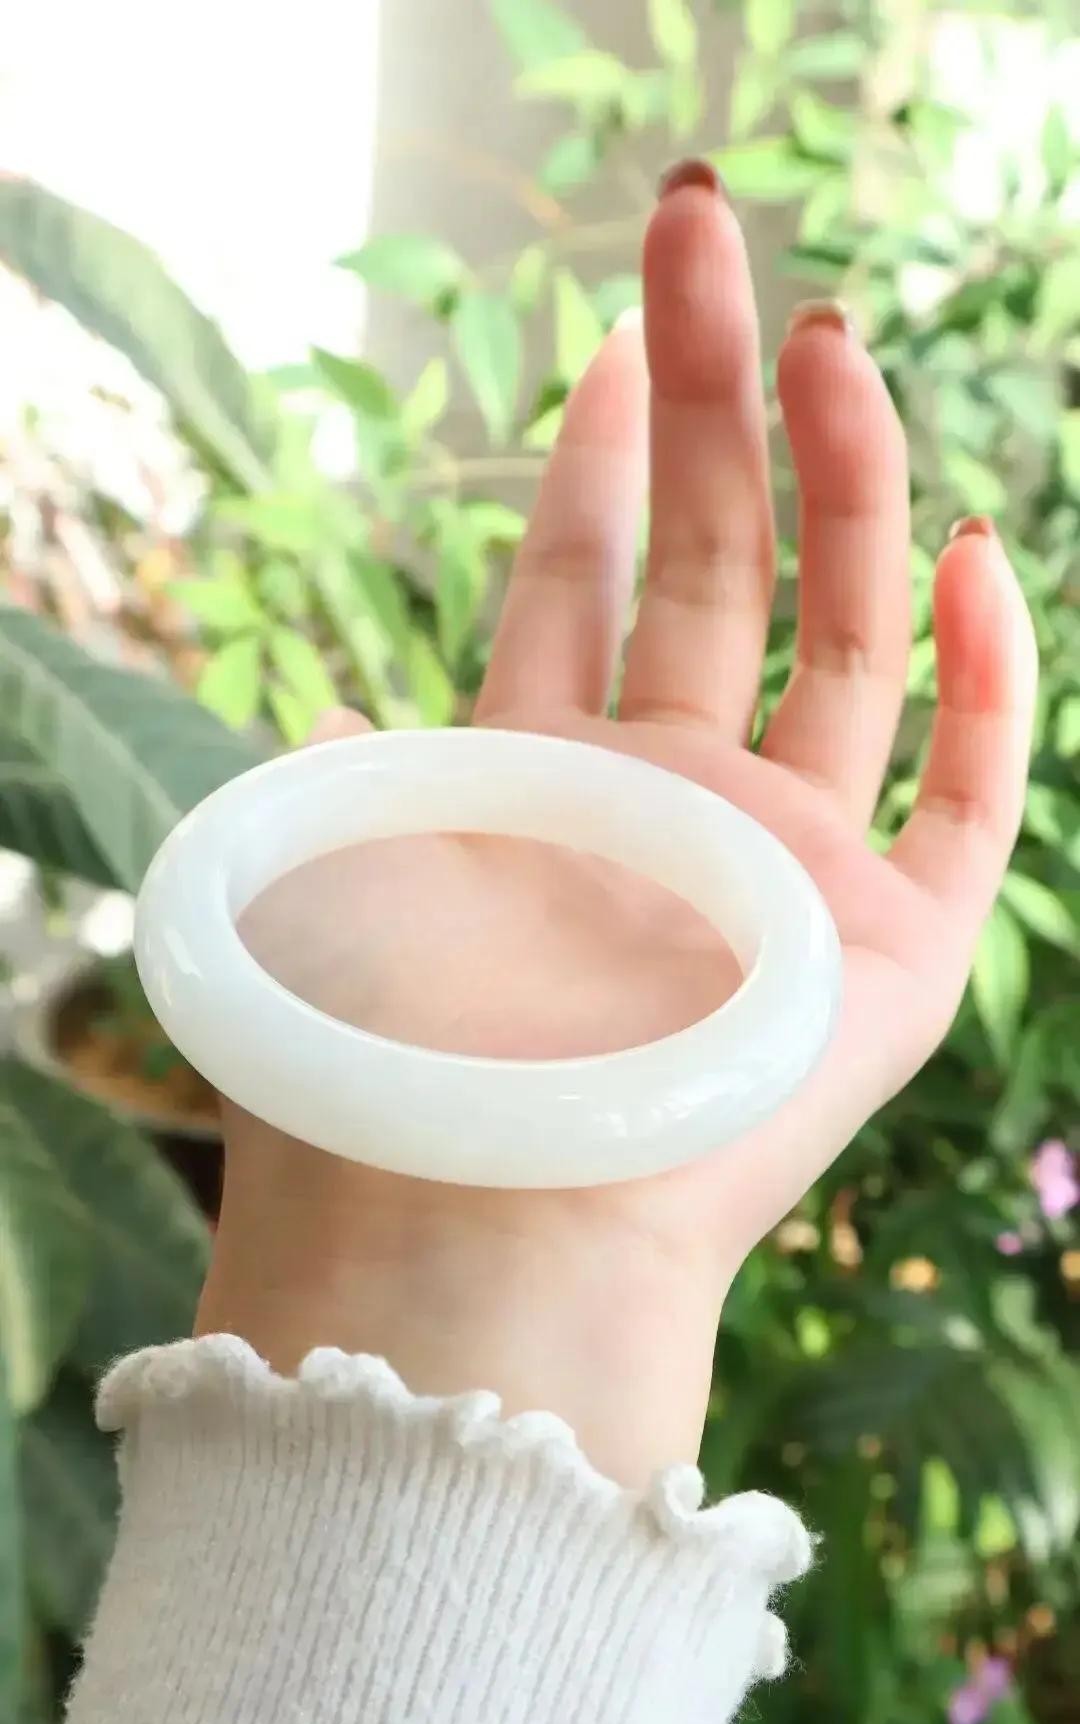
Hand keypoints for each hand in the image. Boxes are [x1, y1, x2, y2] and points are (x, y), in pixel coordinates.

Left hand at [199, 164, 1034, 1483]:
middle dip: (710, 399)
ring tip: (830, 345)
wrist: (505, 1242)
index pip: (592, 583)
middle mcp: (679, 808)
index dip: (602, 455)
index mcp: (552, 785)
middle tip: (708, 237)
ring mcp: (795, 869)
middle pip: (715, 563)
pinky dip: (991, 678)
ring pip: (844, 638)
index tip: (617, 336)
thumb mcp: (348, 887)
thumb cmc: (405, 1071)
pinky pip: (975, 791)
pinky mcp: (897, 949)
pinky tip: (983, 551)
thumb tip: (325, 704)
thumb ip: (355, 786)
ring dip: (842, 487)